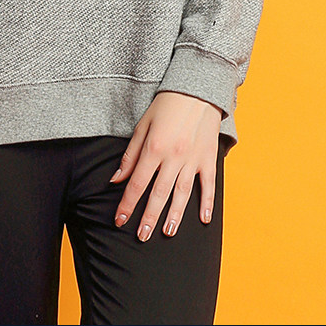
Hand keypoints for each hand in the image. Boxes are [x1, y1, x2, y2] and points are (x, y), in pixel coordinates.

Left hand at [109, 90, 222, 240]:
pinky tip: (203, 219)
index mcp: (154, 147)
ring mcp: (193, 158)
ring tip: (166, 232)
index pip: (137, 183)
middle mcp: (174, 156)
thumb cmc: (166, 105)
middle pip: (159, 193)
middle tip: (141, 236)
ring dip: (174, 215)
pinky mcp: (209, 157)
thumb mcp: (143, 125)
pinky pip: (208, 184)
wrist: (196, 89)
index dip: (127, 203)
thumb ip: (130, 155)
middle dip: (148, 217)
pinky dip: (206, 202)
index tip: (119, 220)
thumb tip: (116, 179)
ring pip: (182, 193)